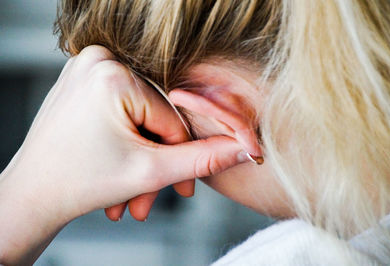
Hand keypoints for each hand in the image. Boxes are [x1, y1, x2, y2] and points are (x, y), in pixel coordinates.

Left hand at [0, 46, 248, 263]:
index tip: (181, 188)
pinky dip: (127, 139)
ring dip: (142, 155)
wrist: (31, 196)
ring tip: (131, 193)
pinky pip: (123, 108)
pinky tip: (119, 167)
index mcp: (113, 74)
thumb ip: (203, 159)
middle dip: (156, 162)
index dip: (179, 157)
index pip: (172, 118)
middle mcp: (97, 61)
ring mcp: (87, 68)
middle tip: (151, 198)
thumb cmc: (78, 184)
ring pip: (140, 116)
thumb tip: (243, 148)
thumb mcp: (150, 173)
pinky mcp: (84, 79)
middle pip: (154, 117)